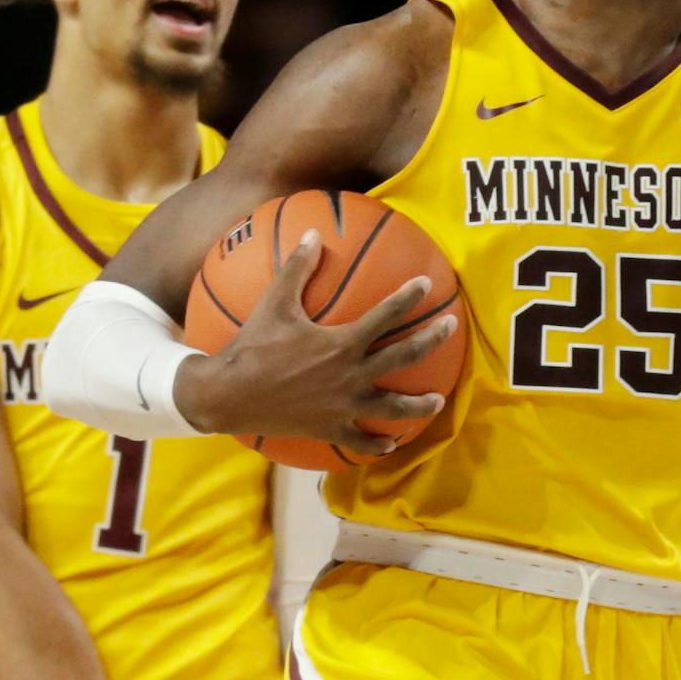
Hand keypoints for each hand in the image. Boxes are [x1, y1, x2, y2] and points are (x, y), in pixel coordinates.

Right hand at [175, 228, 457, 453]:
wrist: (230, 396)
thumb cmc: (252, 346)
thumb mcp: (273, 303)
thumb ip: (296, 268)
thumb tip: (313, 234)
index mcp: (341, 343)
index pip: (385, 316)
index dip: (408, 298)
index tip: (426, 285)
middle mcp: (351, 375)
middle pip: (403, 356)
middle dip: (431, 340)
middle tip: (451, 328)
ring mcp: (343, 406)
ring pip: (392, 408)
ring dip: (418, 406)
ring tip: (437, 400)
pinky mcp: (330, 429)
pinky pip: (360, 441)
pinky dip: (378, 444)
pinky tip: (391, 445)